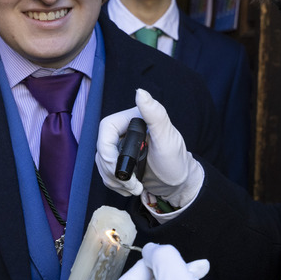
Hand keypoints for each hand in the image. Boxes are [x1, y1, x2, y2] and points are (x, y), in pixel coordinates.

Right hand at [96, 89, 203, 208]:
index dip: (107, 149)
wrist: (179, 183)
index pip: (106, 128)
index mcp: (134, 119)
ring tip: (135, 187)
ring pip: (102, 162)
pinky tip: (131, 187)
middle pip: (102, 147)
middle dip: (113, 170)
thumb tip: (140, 92)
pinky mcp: (120, 162)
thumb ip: (155, 114)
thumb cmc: (176, 161)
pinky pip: (106, 173)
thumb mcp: (167, 138)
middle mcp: (125, 130)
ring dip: (115, 180)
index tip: (117, 166)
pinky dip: (116, 184)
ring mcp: (121, 147)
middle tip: (131, 183)